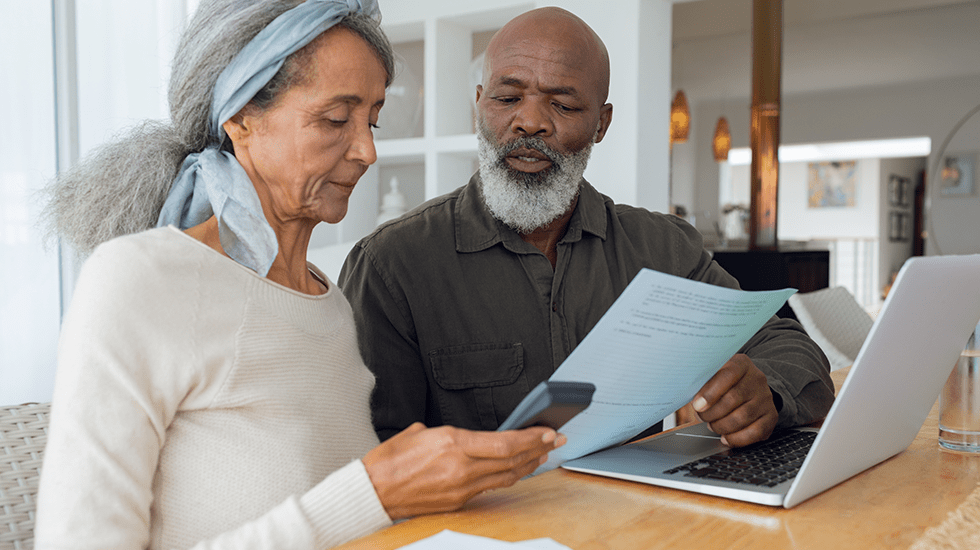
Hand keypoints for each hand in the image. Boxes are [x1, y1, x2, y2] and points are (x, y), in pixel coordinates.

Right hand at [362, 422, 564, 518]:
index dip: (531, 438)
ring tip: (544, 454)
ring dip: (528, 464)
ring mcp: (462, 487)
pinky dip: (508, 477)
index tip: (547, 431)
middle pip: (512, 460)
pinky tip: (517, 470)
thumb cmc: (389, 460)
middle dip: (539, 449)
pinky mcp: (458, 502)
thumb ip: (446, 432)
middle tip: (557, 440)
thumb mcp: (420, 431)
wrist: (372, 492)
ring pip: (506, 476)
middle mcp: (462, 466)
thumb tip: (458, 436)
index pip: (504, 442)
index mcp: (453, 442)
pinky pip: (490, 487)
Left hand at [691, 354, 777, 446]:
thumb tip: (685, 393)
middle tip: (702, 417)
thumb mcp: (714, 374)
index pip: (728, 375)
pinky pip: (755, 432)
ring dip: (722, 426)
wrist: (751, 388)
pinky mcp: (771, 415)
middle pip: (733, 399)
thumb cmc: (725, 383)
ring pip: (743, 417)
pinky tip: (726, 437)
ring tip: (712, 425)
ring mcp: (766, 398)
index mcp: (741, 364)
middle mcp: (757, 379)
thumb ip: (702, 381)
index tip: (697, 405)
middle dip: (712, 413)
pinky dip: (737, 438)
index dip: (710, 392)